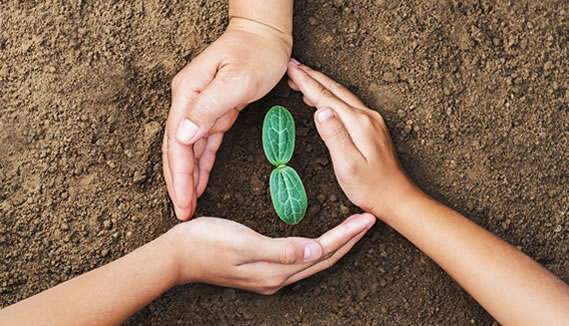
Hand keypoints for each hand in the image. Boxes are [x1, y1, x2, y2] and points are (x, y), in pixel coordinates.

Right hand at [163, 214, 375, 293]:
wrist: (177, 256)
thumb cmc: (205, 243)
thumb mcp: (242, 243)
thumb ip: (280, 250)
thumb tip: (316, 252)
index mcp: (275, 271)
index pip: (322, 252)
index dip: (346, 235)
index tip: (367, 218)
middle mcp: (277, 278)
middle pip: (323, 260)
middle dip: (349, 241)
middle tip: (369, 220)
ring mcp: (269, 277)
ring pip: (314, 261)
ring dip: (336, 246)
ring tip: (353, 229)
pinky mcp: (262, 271)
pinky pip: (300, 260)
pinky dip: (318, 248)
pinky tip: (320, 240)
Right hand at [164, 18, 291, 219]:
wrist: (265, 34)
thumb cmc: (256, 53)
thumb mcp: (236, 80)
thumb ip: (208, 108)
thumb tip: (182, 136)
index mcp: (188, 94)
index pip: (177, 142)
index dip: (179, 175)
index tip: (182, 201)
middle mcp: (189, 101)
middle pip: (177, 149)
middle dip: (178, 182)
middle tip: (182, 212)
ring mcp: (200, 106)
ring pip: (189, 150)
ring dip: (188, 177)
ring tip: (188, 204)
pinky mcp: (215, 110)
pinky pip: (205, 143)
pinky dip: (202, 163)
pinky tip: (201, 182)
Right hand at [287, 60, 416, 219]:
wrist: (396, 198)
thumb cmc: (370, 187)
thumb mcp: (348, 165)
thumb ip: (334, 136)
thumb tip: (321, 110)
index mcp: (359, 124)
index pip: (326, 97)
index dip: (306, 82)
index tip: (290, 69)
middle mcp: (367, 117)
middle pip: (334, 90)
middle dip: (312, 77)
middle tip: (292, 66)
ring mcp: (371, 121)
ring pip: (341, 95)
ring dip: (321, 84)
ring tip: (302, 78)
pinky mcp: (371, 128)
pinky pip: (347, 104)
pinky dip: (331, 97)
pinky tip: (322, 101)